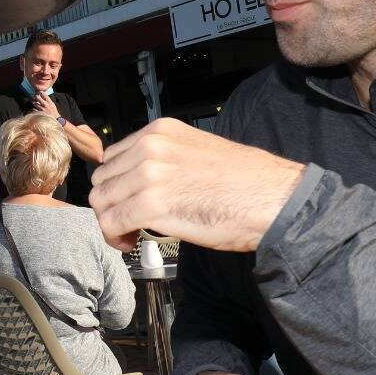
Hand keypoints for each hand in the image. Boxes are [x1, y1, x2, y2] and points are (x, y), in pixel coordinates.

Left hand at [32, 92, 59, 118]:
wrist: (55, 120)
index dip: (40, 92)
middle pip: (37, 97)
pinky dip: (34, 109)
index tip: (38, 92)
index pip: (43, 94)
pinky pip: (34, 109)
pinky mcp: (39, 113)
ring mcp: (41, 109)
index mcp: (49, 102)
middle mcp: (45, 104)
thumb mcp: (52, 104)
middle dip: (35, 97)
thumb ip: (48, 100)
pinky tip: (36, 110)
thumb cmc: (53, 112)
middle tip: (35, 98)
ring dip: (35, 104)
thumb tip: (42, 96)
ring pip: (35, 103)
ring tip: (37, 105)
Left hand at [87, 118, 304, 251]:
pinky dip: (115, 237)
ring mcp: (149, 173)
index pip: (113, 158)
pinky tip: (130, 243)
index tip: (127, 202)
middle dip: (111, 204)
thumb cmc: (246, 182)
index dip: (116, 186)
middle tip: (128, 223)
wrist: (274, 198)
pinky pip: (112, 222)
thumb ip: (165, 160)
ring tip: (130, 234)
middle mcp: (150, 146)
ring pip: (102, 202)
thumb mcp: (196, 153)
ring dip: (111, 222)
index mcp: (160, 131)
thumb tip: (141, 183)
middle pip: (103, 181)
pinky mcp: (152, 203)